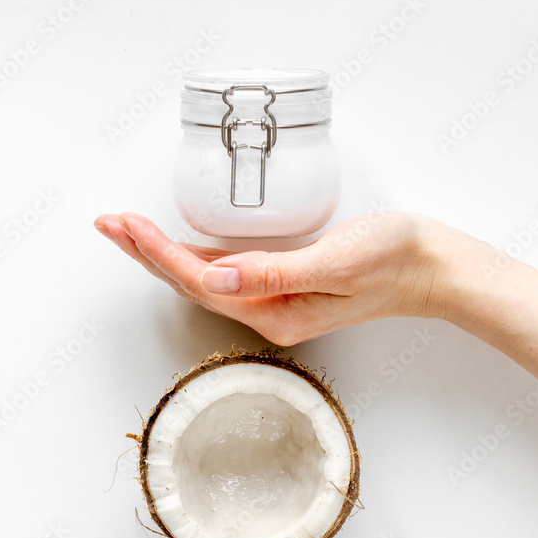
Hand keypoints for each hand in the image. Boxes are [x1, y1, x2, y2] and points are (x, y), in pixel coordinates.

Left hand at [92, 210, 460, 344]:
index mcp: (275, 312)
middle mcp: (268, 313)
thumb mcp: (333, 262)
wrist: (429, 267)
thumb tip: (216, 279)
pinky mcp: (283, 285)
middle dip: (146, 253)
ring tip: (128, 231)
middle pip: (192, 284)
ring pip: (203, 279)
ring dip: (163, 254)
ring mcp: (274, 302)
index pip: (201, 283)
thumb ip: (272, 273)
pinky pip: (226, 274)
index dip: (158, 254)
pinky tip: (177, 245)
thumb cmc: (391, 259)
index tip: (126, 226)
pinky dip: (193, 256)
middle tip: (109, 224)